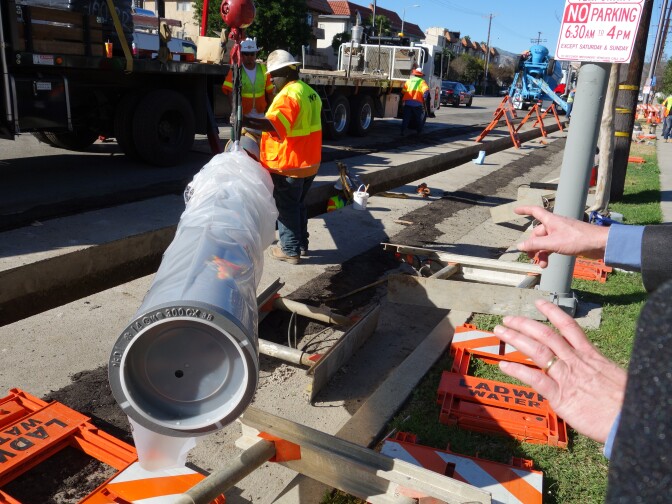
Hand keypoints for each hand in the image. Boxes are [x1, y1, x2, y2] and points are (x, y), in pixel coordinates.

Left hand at [493, 299, 625, 442]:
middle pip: (546, 335)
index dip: (552, 312)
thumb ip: (597, 370)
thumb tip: (590, 371)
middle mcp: (576, 362)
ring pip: (538, 351)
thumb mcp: (614, 377)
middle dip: (525, 324)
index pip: (569, 327)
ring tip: (500, 331)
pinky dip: (518, 371)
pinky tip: (503, 366)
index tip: (539, 302)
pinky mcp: (561, 396)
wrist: (630, 420)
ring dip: (516, 339)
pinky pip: (535, 379)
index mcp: (590, 355)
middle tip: (508, 319)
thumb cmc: (627, 403)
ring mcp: (567, 377)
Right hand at [514, 205, 609, 266]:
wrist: (600, 244)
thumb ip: (535, 244)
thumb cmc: (578, 239)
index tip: (516, 210)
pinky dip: (549, 254)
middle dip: (533, 246)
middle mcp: (555, 225)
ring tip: (543, 264)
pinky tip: (549, 262)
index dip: (525, 210)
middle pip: (538, 233)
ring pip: (545, 242)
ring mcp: (561, 233)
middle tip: (531, 258)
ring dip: (541, 253)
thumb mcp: (553, 243)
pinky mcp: (568, 241)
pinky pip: (553, 246)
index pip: (535, 211)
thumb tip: (520, 246)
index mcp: (551, 221)